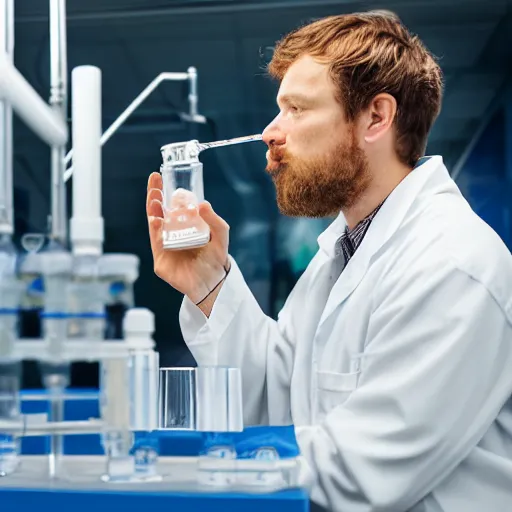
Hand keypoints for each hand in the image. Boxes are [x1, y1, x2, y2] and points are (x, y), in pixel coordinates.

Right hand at [146, 172, 229, 303]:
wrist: (215, 282)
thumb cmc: (215, 257)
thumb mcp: (220, 234)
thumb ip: (214, 220)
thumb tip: (202, 203)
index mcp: (182, 226)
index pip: (169, 205)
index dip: (163, 191)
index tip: (159, 176)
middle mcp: (170, 234)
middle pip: (158, 213)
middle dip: (154, 196)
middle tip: (155, 182)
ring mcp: (164, 247)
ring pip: (154, 226)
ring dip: (153, 211)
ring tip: (155, 197)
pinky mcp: (161, 262)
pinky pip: (156, 244)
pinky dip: (156, 231)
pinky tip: (157, 220)